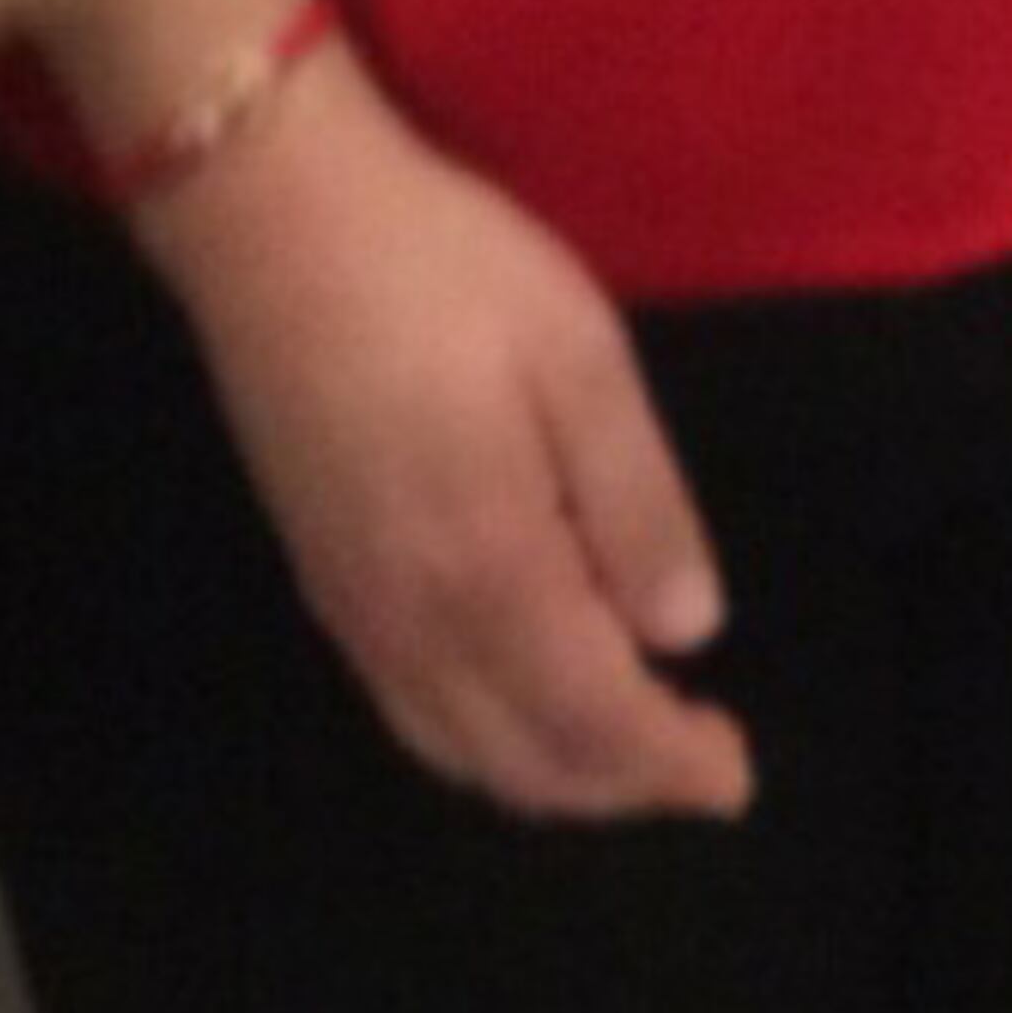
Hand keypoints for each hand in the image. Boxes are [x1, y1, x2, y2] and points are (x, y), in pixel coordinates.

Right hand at [150, 54, 748, 820]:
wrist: (276, 227)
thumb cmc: (446, 272)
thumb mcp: (578, 357)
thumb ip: (635, 502)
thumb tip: (689, 632)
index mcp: (492, 568)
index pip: (594, 717)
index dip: (670, 763)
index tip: (735, 778)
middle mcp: (414, 621)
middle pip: (525, 759)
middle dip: (620, 785)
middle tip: (698, 768)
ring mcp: (356, 610)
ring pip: (460, 750)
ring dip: (551, 776)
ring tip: (627, 752)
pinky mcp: (323, 580)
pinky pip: (410, 714)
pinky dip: (480, 745)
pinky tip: (515, 708)